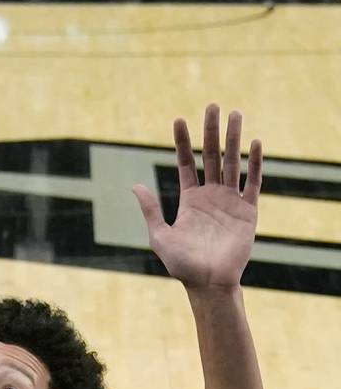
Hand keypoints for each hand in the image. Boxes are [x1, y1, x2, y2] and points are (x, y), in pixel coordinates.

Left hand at [134, 105, 262, 290]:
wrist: (208, 283)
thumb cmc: (182, 265)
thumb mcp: (160, 236)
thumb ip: (150, 210)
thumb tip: (134, 185)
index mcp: (189, 199)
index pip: (186, 163)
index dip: (183, 142)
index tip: (179, 119)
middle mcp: (211, 195)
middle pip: (211, 155)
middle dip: (211, 131)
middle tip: (212, 105)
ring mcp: (230, 201)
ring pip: (232, 162)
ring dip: (233, 138)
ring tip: (235, 113)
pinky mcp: (248, 211)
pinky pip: (253, 182)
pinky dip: (254, 163)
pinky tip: (254, 143)